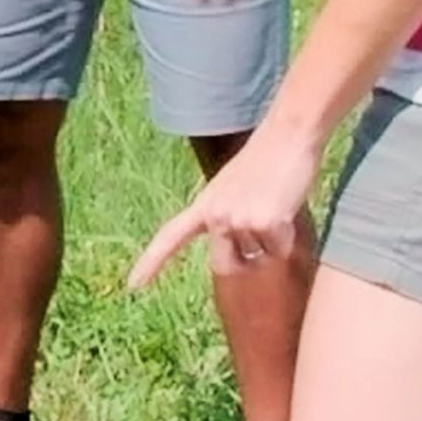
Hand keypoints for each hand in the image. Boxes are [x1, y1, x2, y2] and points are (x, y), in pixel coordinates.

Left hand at [127, 130, 321, 287]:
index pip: (171, 236)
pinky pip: (279, 251)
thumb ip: (225, 216)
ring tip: (275, 205)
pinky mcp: (263, 223)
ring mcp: (236, 219)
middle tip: (264, 235)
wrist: (287, 135)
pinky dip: (288, 237)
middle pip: (224, 266)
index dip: (153, 262)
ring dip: (272, 242)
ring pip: (259, 259)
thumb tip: (241, 255)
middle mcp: (214, 214)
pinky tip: (286, 208)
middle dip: (246, 262)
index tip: (133, 285)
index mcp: (204, 204)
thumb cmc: (267, 160)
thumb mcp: (233, 188)